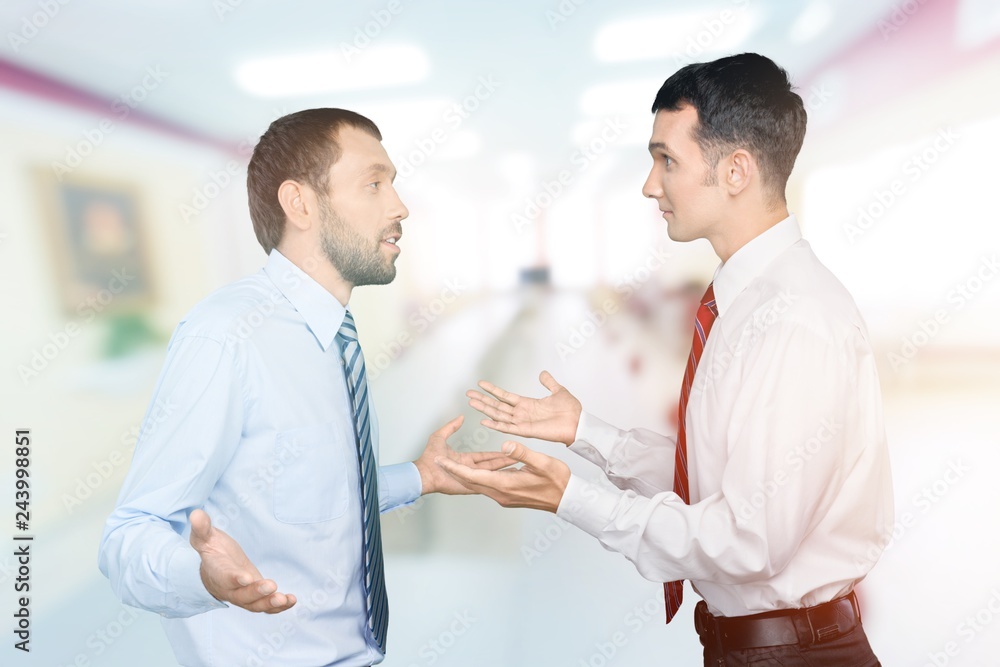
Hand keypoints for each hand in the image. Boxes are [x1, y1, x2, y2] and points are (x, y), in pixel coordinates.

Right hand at [189, 509, 295, 612]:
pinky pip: (266, 606)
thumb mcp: (205, 537)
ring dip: (270, 603)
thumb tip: (196, 514)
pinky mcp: (256, 597)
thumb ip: (202, 528)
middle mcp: (230, 589)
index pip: (225, 577)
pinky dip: (279, 607)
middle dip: (257, 592)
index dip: (235, 578)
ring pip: (255, 605)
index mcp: (218, 572)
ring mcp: (243, 596)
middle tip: (272, 586)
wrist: (214, 570)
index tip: (246, 578)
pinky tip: (291, 601)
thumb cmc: (212, 550)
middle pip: (242, 595)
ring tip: (285, 599)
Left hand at [413, 415, 517, 494]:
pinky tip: (506, 479)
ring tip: (515, 466)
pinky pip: (485, 484)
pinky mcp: (469, 487)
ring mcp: (470, 479)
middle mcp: (468, 470)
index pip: (484, 457)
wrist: (425, 472)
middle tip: (516, 458)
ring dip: (502, 470)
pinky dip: (495, 481)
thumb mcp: (440, 436)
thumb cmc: (429, 458)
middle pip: (490, 466)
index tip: (505, 450)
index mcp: (464, 460)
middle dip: (503, 462)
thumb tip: (460, 417)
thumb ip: (451, 427)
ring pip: (490, 474)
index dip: (495, 454)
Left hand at [435, 441, 570, 512]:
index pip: (473, 476)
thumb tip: (505, 444)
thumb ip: (522, 452)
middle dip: (453, 470)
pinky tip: (478, 468)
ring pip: (479, 483)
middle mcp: (501, 493)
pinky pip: (488, 485)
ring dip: (465, 473)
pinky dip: (480, 476)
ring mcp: (504, 496)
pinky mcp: (508, 496)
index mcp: (506, 485)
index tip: (439, 460)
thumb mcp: (542, 463)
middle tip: (437, 459)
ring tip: (451, 462)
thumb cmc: (558, 481)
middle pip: (471, 481)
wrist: (567, 499)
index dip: (454, 467)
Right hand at [467, 371, 581, 445]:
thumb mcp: (558, 391)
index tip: (480, 384)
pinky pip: (508, 428)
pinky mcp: (526, 431)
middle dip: (483, 400)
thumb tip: (543, 373)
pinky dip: (496, 425)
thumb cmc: (571, 410)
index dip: (493, 390)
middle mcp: (522, 413)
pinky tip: (484, 421)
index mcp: (528, 404)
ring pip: (499, 415)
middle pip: (497, 405)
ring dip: (485, 409)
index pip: (505, 396)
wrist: (578, 423)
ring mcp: (523, 422)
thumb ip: (549, 383)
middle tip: (468, 394)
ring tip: (471, 403)